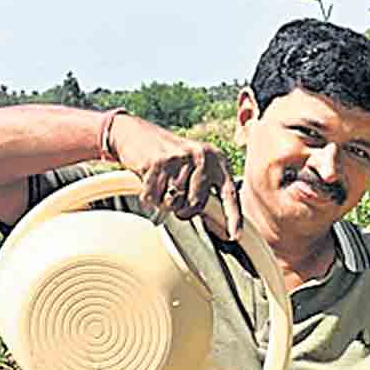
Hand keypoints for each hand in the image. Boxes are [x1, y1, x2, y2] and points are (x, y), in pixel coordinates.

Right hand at [108, 114, 241, 238]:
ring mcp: (180, 158)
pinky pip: (153, 197)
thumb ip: (206, 189)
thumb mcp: (194, 166)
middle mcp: (202, 157)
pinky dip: (148, 196)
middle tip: (173, 197)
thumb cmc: (168, 157)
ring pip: (173, 203)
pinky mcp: (158, 162)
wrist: (135, 133)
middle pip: (195, 204)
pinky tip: (148, 180)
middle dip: (182, 210)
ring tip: (160, 184)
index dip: (233, 217)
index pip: (229, 194)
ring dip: (162, 201)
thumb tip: (217, 223)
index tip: (235, 237)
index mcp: (216, 159)